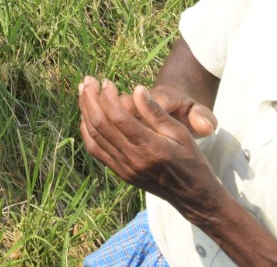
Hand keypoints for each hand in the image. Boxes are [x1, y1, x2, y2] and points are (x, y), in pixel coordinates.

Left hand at [78, 77, 222, 210]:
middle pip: (101, 125)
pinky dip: (87, 131)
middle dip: (90, 99)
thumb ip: (156, 112)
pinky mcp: (120, 173)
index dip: (108, 96)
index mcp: (151, 147)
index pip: (119, 117)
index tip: (106, 81)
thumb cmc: (190, 160)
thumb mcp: (180, 133)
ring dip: (85, 111)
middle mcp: (134, 159)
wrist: (193, 195)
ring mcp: (124, 168)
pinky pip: (96, 150)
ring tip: (83, 91)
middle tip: (88, 81)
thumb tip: (137, 89)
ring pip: (94, 136)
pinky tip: (86, 116)